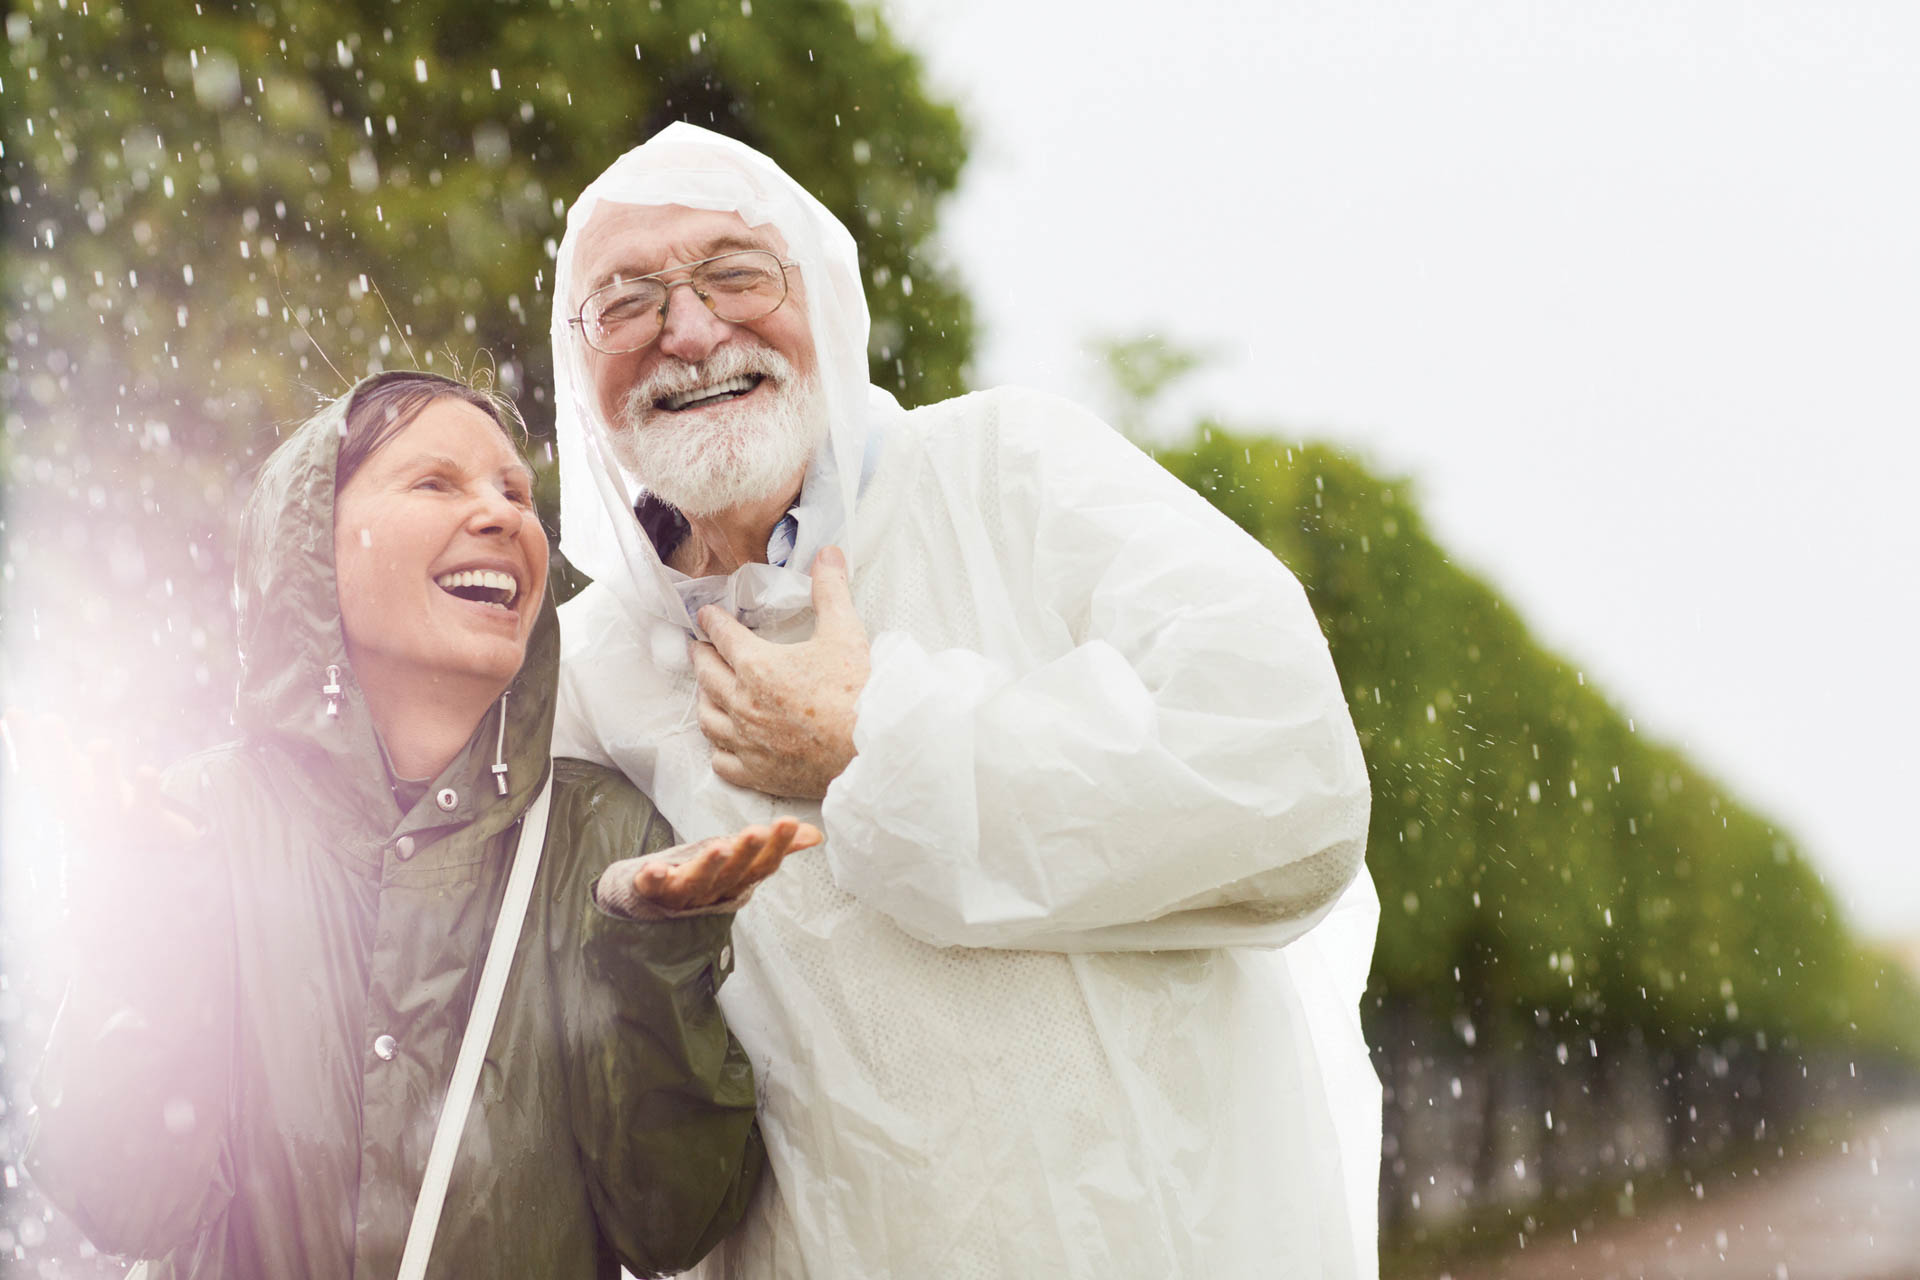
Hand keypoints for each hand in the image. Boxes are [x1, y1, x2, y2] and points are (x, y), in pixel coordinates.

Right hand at [2, 708, 199, 854]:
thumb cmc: (98, 802)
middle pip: (66, 781)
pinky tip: (147, 770)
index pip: (38, 767)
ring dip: (103, 770)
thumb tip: (8, 712)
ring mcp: (115, 818)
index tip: (13, 712)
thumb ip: (43, 748)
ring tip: (100, 744)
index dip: (26, 742)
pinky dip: (147, 790)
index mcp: (61, 795)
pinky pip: (147, 806)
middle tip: (48, 719)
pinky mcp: (149, 822)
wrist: (147, 850)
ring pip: (106, 796)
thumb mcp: (70, 774)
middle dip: (57, 751)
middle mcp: (83, 809)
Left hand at [630, 816, 822, 910]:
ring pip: (700, 882)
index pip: (762, 867)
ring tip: (719, 847)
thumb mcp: (742, 859)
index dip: (777, 846)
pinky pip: (654, 887)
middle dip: (746, 852)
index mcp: (737, 881)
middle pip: (733, 874)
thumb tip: (816, 834)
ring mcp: (684, 894)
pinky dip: (655, 879)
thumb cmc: (707, 875)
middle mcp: (714, 891)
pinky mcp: (654, 891)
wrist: (656, 898)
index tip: (789, 822)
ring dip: (709, 865)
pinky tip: (656, 868)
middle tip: (758, 831)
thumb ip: (777, 847)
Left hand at [690, 546, 869, 798]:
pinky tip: (723, 743)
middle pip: (707, 675)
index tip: (706, 616)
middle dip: (701, 657)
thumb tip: (828, 553)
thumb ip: (830, 591)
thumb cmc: (857, 692)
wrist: (872, 748)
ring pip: (708, 719)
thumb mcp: (844, 632)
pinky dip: (718, 749)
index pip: (723, 637)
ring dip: (705, 700)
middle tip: (698, 648)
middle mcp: (743, 704)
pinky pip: (722, 762)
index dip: (712, 622)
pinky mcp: (757, 773)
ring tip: (707, 691)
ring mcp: (747, 742)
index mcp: (758, 667)